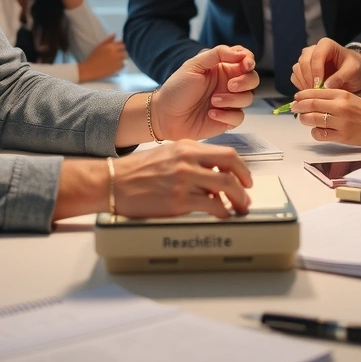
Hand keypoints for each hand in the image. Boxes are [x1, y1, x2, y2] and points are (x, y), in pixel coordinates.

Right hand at [51, 141, 252, 221]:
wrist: (113, 182)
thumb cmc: (137, 170)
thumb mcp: (167, 153)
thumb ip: (191, 158)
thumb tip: (213, 172)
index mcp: (187, 146)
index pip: (226, 152)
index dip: (242, 167)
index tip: (245, 178)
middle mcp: (188, 160)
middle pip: (231, 167)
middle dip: (245, 182)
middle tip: (247, 194)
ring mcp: (184, 179)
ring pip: (225, 186)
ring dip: (237, 199)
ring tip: (239, 208)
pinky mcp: (179, 200)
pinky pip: (212, 205)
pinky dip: (222, 211)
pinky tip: (222, 215)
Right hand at [77, 35, 126, 81]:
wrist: (90, 69)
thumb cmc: (93, 57)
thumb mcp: (100, 46)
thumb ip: (109, 40)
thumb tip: (115, 34)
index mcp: (111, 47)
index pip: (122, 44)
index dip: (120, 46)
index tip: (117, 48)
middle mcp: (116, 53)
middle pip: (125, 51)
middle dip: (122, 52)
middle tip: (117, 55)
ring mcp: (117, 61)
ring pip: (125, 58)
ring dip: (122, 58)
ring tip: (116, 60)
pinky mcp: (117, 68)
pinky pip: (124, 65)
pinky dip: (121, 64)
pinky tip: (116, 65)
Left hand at [153, 45, 257, 139]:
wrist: (165, 115)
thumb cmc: (177, 88)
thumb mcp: (194, 65)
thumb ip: (217, 54)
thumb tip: (240, 53)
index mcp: (222, 68)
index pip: (245, 59)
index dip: (249, 60)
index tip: (245, 64)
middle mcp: (228, 84)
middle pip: (253, 79)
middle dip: (246, 81)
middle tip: (230, 85)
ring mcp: (228, 102)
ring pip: (248, 98)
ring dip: (232, 99)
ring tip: (213, 101)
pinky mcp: (227, 119)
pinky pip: (239, 117)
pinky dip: (227, 115)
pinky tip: (211, 114)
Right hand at [291, 37, 360, 94]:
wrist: (354, 74)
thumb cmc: (355, 68)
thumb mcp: (354, 70)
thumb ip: (341, 76)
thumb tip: (326, 86)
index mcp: (326, 45)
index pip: (316, 55)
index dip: (316, 70)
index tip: (320, 85)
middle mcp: (313, 50)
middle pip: (303, 61)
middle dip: (309, 78)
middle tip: (316, 92)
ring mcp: (307, 60)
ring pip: (297, 69)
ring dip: (304, 83)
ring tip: (315, 94)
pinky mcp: (303, 71)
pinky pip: (295, 77)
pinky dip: (300, 86)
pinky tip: (311, 93)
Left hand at [291, 88, 360, 147]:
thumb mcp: (351, 97)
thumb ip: (333, 97)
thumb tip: (311, 100)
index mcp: (342, 94)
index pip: (315, 92)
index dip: (302, 95)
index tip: (296, 98)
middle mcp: (340, 106)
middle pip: (311, 105)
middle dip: (298, 106)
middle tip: (294, 108)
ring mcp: (341, 122)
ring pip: (313, 119)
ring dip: (304, 119)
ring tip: (305, 119)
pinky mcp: (343, 136)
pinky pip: (320, 134)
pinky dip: (315, 132)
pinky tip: (317, 130)